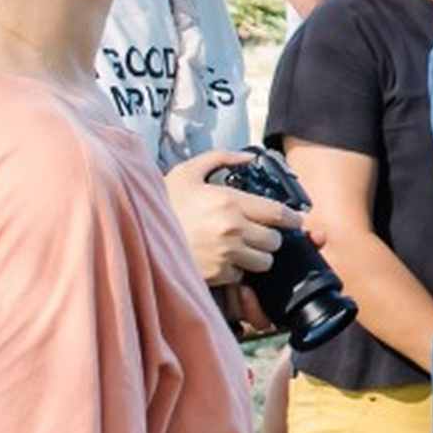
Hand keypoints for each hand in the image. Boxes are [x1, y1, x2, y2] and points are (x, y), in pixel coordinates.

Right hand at [164, 153, 304, 289]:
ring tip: (244, 249)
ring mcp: (225, 254)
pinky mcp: (216, 274)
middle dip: (271, 238)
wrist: (138, 232)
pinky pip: (241, 275)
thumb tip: (249, 157)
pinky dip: (237, 271)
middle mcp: (232, 228)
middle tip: (260, 234)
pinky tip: (224, 260)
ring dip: (258, 257)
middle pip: (275, 241)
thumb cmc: (165, 201)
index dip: (291, 218)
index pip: (278, 213)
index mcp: (230, 201)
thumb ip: (221, 158)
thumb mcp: (189, 171)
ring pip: (264, 262)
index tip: (294, 220)